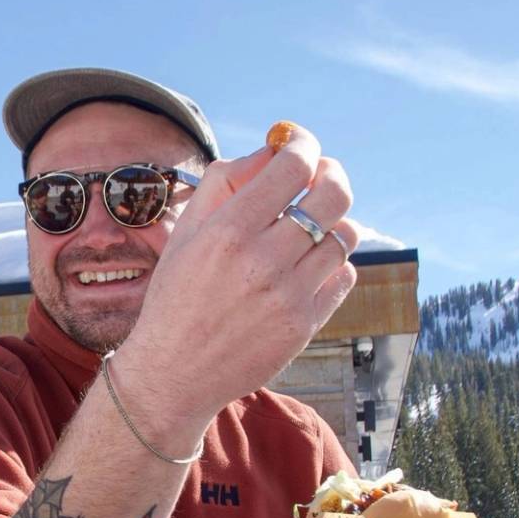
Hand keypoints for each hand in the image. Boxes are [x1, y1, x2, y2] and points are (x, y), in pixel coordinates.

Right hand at [119, 127, 361, 443]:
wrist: (174, 373)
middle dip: (332, 175)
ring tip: (309, 228)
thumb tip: (275, 149)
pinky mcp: (305, 325)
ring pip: (344, 236)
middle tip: (320, 177)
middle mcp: (263, 261)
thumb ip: (226, 182)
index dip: (305, 146)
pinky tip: (307, 265)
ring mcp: (289, 296)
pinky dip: (332, 263)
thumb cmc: (177, 295)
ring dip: (331, 222)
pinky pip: (344, 275)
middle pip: (334, 196)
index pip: (294, 167)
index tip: (300, 145)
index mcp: (228, 231)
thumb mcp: (187, 232)